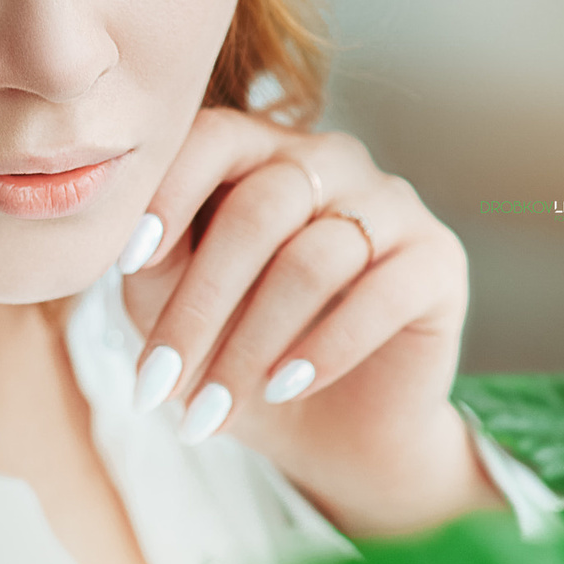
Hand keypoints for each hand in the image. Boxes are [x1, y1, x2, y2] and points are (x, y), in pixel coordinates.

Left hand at [117, 107, 503, 536]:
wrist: (326, 425)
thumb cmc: (232, 345)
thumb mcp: (171, 301)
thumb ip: (151, 259)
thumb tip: (125, 240)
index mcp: (257, 150)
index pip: (212, 138)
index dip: (166, 194)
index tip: (126, 263)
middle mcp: (328, 160)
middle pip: (258, 211)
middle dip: (200, 307)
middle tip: (158, 383)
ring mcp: (390, 204)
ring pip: (313, 260)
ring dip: (252, 344)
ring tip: (213, 408)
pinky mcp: (438, 259)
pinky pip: (382, 294)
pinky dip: (324, 348)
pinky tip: (283, 389)